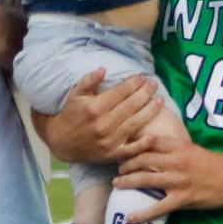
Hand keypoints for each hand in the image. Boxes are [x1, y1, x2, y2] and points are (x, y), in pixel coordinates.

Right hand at [34, 70, 165, 161]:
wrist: (62, 141)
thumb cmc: (71, 115)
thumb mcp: (76, 95)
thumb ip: (89, 80)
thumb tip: (104, 69)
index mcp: (95, 107)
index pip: (121, 92)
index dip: (134, 83)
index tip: (143, 77)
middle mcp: (103, 123)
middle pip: (131, 106)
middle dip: (145, 93)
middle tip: (155, 85)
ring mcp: (109, 140)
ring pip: (135, 123)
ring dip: (150, 111)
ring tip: (160, 101)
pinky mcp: (112, 154)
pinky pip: (131, 149)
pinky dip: (143, 144)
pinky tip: (155, 135)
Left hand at [113, 137, 222, 218]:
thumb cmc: (218, 164)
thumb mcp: (195, 150)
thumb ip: (176, 149)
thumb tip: (156, 150)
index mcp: (180, 147)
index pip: (149, 141)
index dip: (133, 144)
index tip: (123, 148)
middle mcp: (176, 161)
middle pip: (142, 159)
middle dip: (125, 164)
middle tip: (118, 169)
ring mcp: (179, 181)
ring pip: (145, 179)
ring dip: (127, 182)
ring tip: (117, 185)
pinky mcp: (183, 199)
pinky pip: (158, 207)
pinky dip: (142, 214)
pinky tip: (130, 218)